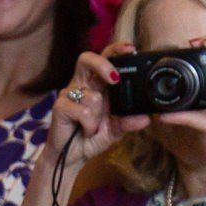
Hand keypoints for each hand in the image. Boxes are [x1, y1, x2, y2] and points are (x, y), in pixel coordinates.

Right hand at [44, 44, 150, 166]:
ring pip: (91, 95)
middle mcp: (82, 85)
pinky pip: (83, 111)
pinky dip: (89, 124)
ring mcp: (69, 95)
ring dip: (98, 115)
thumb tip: (145, 118)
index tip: (131, 49)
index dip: (115, 50)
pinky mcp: (60, 106)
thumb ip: (128, 122)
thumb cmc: (92, 137)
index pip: (104, 59)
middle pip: (86, 59)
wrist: (72, 156)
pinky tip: (86, 130)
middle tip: (115, 79)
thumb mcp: (116, 129)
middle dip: (102, 64)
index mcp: (96, 84)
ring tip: (94, 126)